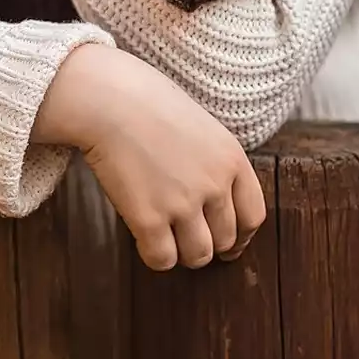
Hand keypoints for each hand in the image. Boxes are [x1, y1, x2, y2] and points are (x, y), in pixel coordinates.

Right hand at [33, 43, 265, 270]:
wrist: (106, 98)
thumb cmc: (144, 101)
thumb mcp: (199, 125)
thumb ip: (214, 161)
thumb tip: (213, 200)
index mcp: (231, 159)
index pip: (253, 216)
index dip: (240, 235)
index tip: (226, 242)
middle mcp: (214, 185)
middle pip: (225, 240)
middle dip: (206, 241)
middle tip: (185, 235)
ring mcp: (183, 204)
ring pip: (198, 256)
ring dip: (182, 252)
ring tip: (164, 236)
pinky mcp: (149, 219)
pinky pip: (162, 259)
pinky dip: (154, 254)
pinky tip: (142, 235)